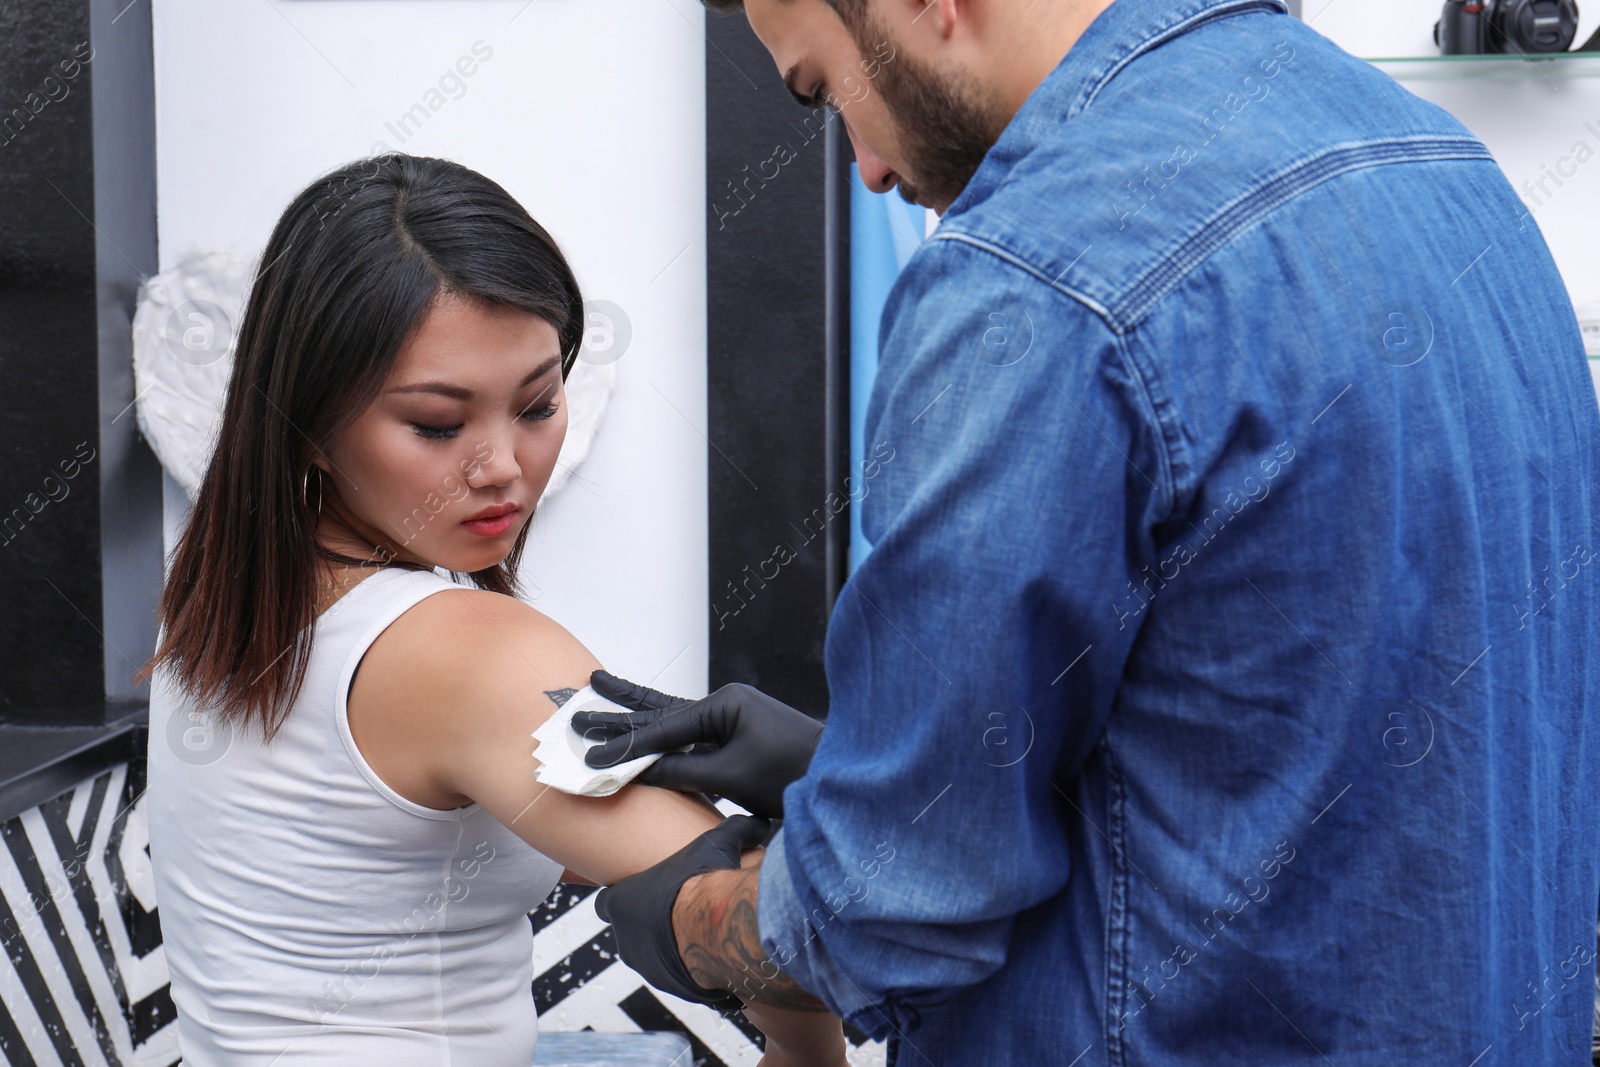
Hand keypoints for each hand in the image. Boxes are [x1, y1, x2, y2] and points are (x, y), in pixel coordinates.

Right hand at [573, 671, 823, 818]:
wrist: (840, 778)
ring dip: (638, 721)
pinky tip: (645, 739)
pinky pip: (691, 738)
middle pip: (662, 711)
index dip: (625, 745)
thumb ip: (683, 771)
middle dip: (620, 711)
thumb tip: (641, 770)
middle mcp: (727, 706)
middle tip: (579, 703)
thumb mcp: (731, 777)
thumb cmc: (793, 774)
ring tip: (601, 696)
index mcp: (726, 705)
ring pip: (673, 723)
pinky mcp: (738, 739)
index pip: (663, 727)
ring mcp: (733, 720)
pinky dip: (664, 741)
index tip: (590, 754)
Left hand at [592, 814, 770, 1009]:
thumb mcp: (716, 841)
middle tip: (684, 909)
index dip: (625, 896)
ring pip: (657, 958)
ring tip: (705, 931)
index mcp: (622, 904)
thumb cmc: (705, 881)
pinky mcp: (677, 987)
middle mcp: (627, 941)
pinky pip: (686, 976)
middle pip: (631, 933)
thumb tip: (758, 821)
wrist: (717, 929)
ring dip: (676, 947)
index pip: (605, 904)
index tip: (647, 890)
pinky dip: (699, 966)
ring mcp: (650, 969)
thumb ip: (734, 829)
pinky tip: (720, 950)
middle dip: (654, 923)